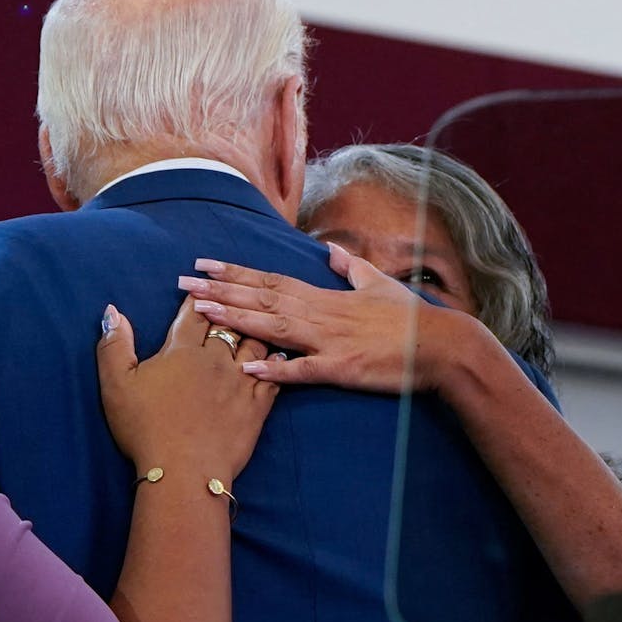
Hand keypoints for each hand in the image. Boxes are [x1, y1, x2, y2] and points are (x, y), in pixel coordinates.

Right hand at [96, 297, 278, 481]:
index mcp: (182, 350)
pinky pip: (273, 376)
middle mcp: (216, 359)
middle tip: (230, 300)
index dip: (198, 299)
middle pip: (228, 324)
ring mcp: (240, 382)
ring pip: (254, 344)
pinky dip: (275, 363)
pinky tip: (277, 357)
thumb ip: (114, 345)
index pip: (194, 314)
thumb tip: (112, 311)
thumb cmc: (145, 428)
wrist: (184, 471)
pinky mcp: (257, 406)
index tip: (200, 288)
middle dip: (228, 309)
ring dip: (254, 332)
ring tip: (255, 324)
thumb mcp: (116, 385)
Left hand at [179, 243, 473, 392]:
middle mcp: (320, 314)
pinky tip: (247, 369)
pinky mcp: (341, 367)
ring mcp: (329, 341)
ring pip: (273, 327)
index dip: (234, 273)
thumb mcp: (378, 285)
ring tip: (200, 313)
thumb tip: (331, 251)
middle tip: (181, 284)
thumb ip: (351, 268)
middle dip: (219, 292)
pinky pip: (303, 370)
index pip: (270, 280)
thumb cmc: (408, 318)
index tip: (203, 265)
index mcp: (325, 296)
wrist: (440, 346)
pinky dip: (275, 370)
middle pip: (261, 299)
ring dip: (235, 319)